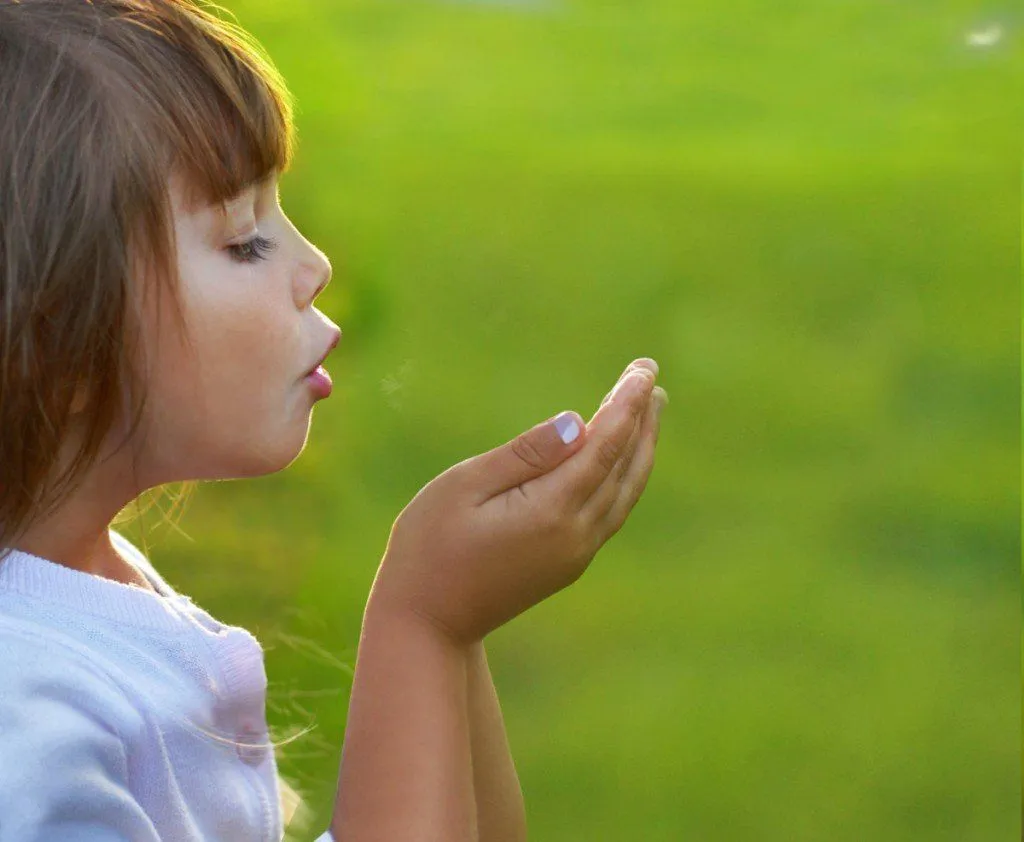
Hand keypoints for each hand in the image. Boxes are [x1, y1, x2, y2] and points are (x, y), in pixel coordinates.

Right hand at [370, 358, 667, 646]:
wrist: (426, 624)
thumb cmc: (429, 547)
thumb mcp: (465, 486)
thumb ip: (524, 454)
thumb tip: (578, 422)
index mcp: (551, 511)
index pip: (604, 445)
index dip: (627, 404)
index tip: (644, 369)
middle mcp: (575, 535)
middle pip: (624, 468)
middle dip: (642, 421)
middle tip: (654, 379)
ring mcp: (575, 554)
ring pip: (624, 492)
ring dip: (640, 449)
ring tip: (650, 411)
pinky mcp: (567, 564)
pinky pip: (611, 511)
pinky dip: (623, 477)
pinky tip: (620, 460)